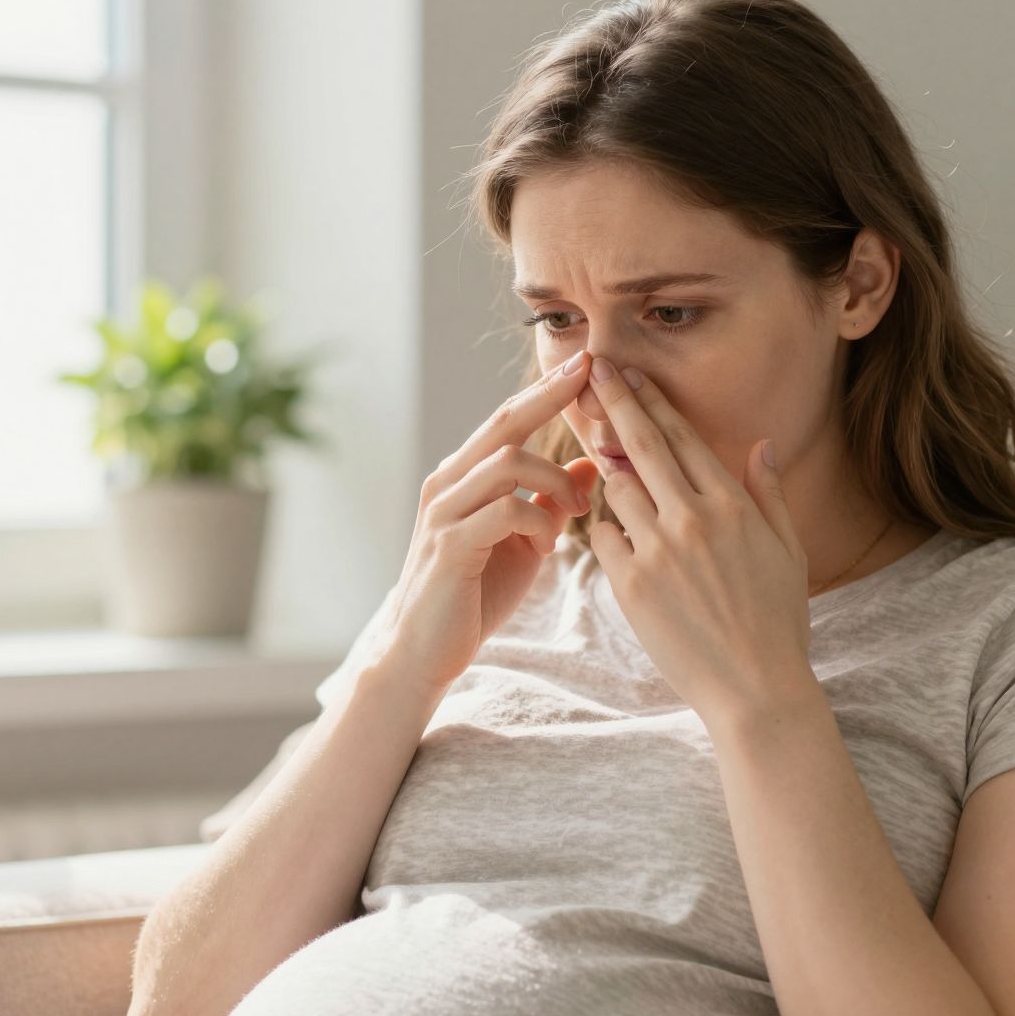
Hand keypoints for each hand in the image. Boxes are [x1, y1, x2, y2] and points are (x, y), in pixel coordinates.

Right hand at [375, 349, 601, 694]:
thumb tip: (587, 464)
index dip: (547, 390)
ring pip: (508, 462)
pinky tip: (548, 545)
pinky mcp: (450, 544)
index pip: (509, 419)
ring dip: (554, 480)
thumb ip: (550, 502)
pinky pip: (504, 510)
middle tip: (591, 375)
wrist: (424, 651)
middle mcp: (448, 483)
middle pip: (504, 422)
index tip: (587, 364)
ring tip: (576, 510)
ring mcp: (445, 512)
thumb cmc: (474, 595)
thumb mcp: (524, 541)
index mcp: (464, 477)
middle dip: (550, 396)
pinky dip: (538, 521)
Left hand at [574, 354, 815, 722]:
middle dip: (615, 401)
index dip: (653, 401)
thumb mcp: (788, 552)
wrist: (755, 689)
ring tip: (603, 465)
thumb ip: (769, 494)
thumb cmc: (777, 622)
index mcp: (732, 505)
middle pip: (641, 444)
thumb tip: (759, 445)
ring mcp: (659, 550)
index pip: (682, 438)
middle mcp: (693, 518)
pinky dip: (606, 531)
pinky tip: (615, 537)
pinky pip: (603, 538)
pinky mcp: (632, 585)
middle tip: (592, 371)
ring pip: (615, 487)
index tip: (630, 374)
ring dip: (610, 475)